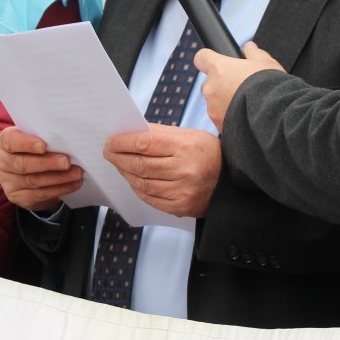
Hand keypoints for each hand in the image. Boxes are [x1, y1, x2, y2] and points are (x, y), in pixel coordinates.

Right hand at [0, 127, 82, 212]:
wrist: (28, 169)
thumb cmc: (34, 146)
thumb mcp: (34, 136)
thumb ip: (44, 135)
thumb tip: (66, 136)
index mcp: (4, 142)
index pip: (10, 142)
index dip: (26, 144)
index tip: (44, 146)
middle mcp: (2, 162)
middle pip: (23, 164)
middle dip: (47, 163)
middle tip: (67, 162)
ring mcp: (9, 182)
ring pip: (34, 181)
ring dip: (58, 178)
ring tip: (77, 173)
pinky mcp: (19, 197)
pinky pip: (40, 194)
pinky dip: (60, 189)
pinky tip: (73, 183)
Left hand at [104, 123, 220, 217]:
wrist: (230, 182)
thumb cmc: (208, 154)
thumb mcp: (190, 135)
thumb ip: (160, 134)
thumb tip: (131, 132)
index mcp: (186, 147)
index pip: (145, 143)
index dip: (123, 142)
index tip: (111, 141)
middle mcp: (184, 170)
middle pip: (140, 164)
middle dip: (119, 158)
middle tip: (109, 152)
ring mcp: (182, 191)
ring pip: (142, 183)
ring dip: (125, 173)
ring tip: (119, 164)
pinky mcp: (180, 207)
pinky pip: (150, 198)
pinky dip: (137, 188)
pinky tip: (133, 180)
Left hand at [196, 42, 283, 130]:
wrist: (275, 117)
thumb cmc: (270, 87)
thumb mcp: (266, 63)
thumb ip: (254, 53)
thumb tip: (248, 47)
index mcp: (219, 68)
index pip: (201, 58)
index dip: (209, 59)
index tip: (217, 62)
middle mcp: (210, 88)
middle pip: (210, 83)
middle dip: (222, 84)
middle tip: (241, 88)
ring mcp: (212, 109)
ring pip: (215, 102)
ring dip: (225, 102)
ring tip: (247, 105)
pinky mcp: (218, 126)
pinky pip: (221, 119)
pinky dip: (230, 118)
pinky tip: (246, 118)